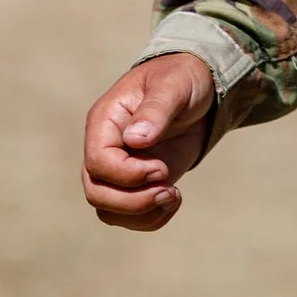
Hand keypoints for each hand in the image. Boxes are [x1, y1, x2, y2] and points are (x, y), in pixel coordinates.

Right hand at [80, 53, 214, 230]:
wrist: (199, 86)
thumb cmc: (181, 77)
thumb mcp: (173, 85)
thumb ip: (155, 110)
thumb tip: (135, 140)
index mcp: (105, 121)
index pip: (97, 162)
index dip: (127, 174)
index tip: (161, 168)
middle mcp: (105, 148)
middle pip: (97, 192)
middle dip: (133, 202)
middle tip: (170, 190)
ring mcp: (120, 168)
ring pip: (108, 210)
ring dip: (142, 214)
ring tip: (174, 195)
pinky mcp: (139, 182)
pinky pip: (130, 215)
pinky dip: (151, 218)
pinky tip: (174, 200)